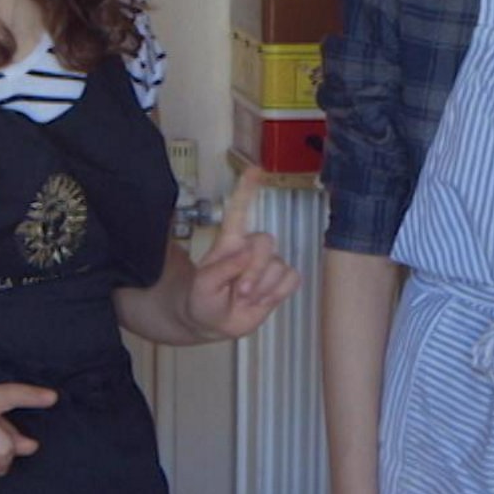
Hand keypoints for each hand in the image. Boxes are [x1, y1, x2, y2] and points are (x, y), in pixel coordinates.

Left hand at [185, 166, 300, 339]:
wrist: (210, 323)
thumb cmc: (201, 298)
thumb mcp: (202, 286)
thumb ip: (222, 269)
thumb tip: (247, 253)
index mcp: (229, 242)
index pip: (239, 211)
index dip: (247, 190)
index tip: (256, 170)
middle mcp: (250, 248)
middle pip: (266, 242)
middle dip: (255, 270)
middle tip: (240, 292)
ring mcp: (267, 265)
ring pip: (279, 265)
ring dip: (262, 287)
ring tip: (244, 299)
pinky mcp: (280, 282)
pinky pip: (291, 279)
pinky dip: (277, 293)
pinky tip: (261, 300)